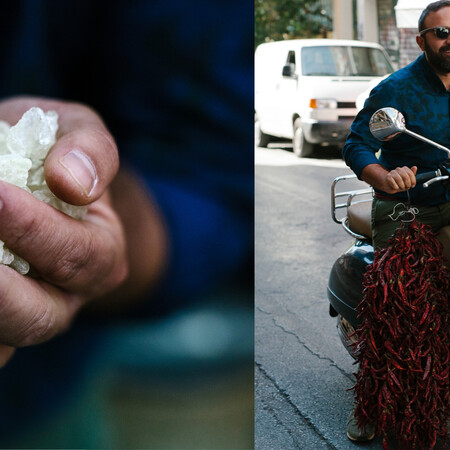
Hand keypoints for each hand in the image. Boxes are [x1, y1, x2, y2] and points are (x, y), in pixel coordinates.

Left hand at [0, 97, 127, 365]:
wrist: (35, 180)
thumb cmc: (57, 156)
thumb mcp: (82, 133)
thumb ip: (92, 150)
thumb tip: (73, 183)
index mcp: (103, 254)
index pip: (76, 256)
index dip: (35, 231)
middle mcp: (69, 295)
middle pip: (39, 317)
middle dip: (0, 291)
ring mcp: (28, 314)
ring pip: (4, 345)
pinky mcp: (1, 323)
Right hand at [384, 166, 417, 192]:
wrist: (389, 186)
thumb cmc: (399, 183)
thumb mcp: (407, 181)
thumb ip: (412, 175)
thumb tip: (415, 167)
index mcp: (404, 169)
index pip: (410, 174)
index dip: (413, 181)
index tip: (413, 186)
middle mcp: (399, 169)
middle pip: (406, 177)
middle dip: (407, 184)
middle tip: (407, 187)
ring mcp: (393, 172)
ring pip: (399, 179)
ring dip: (401, 186)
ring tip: (401, 188)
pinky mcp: (388, 176)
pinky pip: (393, 182)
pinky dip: (396, 187)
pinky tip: (396, 188)